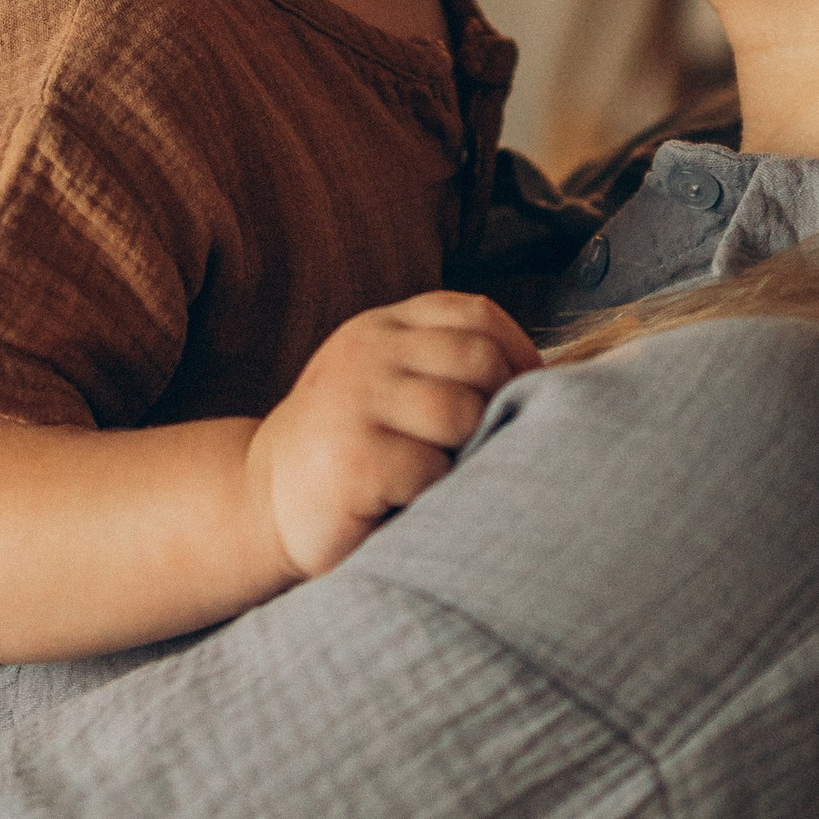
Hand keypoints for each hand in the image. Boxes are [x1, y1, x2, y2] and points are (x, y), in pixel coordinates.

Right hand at [246, 292, 539, 582]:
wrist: (263, 501)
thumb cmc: (353, 449)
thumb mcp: (392, 385)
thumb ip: (449, 367)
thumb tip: (555, 377)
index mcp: (382, 326)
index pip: (476, 314)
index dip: (518, 355)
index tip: (523, 399)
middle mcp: (365, 350)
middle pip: (479, 360)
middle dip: (495, 409)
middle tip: (476, 450)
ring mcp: (353, 399)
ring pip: (460, 413)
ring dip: (463, 454)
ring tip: (437, 477)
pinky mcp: (351, 457)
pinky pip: (431, 469)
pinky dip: (433, 494)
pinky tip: (404, 503)